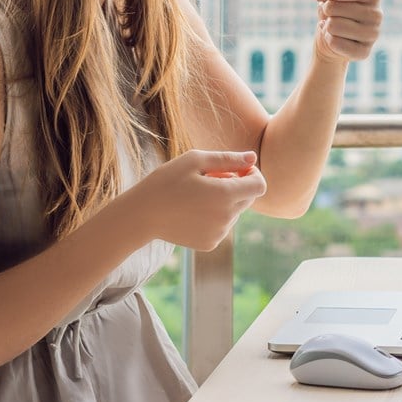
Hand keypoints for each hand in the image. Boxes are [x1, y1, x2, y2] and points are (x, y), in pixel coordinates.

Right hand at [130, 150, 266, 250]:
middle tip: (211, 178)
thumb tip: (253, 158)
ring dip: (224, 201)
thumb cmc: (167, 181)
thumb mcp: (195, 160)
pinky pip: (223, 225)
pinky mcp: (210, 243)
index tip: (237, 168)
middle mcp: (227, 217)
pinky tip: (193, 210)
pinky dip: (215, 216)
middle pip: (249, 198)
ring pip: (235, 212)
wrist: (141, 215)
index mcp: (226, 195)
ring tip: (197, 194)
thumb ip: (228, 158)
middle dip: (237, 186)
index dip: (252, 174)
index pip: (259, 185)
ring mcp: (219, 233)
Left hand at [312, 0, 398, 64]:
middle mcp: (378, 14)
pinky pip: (338, 46)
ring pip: (334, 28)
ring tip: (334, 23)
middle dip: (325, 9)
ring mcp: (372, 35)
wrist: (330, 28)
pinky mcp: (364, 53)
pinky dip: (329, 41)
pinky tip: (336, 38)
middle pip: (334, 9)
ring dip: (326, 25)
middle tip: (333, 11)